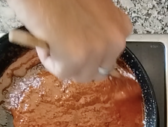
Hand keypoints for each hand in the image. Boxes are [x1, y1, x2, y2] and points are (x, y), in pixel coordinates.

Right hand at [7, 0, 131, 81]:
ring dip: (64, 63)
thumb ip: (100, 30)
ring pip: (81, 76)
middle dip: (81, 64)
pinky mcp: (77, 60)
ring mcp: (97, 52)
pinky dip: (50, 61)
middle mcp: (115, 42)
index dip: (92, 55)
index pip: (110, 58)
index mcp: (121, 27)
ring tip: (53, 40)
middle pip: (98, 71)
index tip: (78, 46)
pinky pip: (63, 73)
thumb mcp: (95, 9)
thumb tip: (90, 48)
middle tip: (65, 48)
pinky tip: (46, 40)